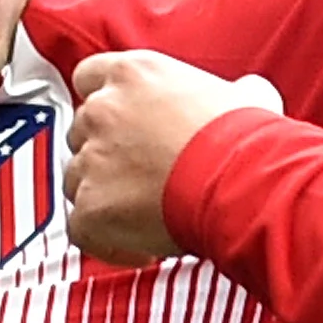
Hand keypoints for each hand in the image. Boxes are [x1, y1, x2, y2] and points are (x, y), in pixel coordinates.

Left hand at [62, 51, 278, 265]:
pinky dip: (106, 242)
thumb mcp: (245, 97)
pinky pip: (81, 228)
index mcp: (134, 75)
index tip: (121, 121)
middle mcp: (104, 110)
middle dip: (106, 154)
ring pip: (76, 179)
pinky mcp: (90, 206)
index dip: (106, 102)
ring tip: (143, 213)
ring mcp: (92, 158)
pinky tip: (141, 248)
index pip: (90, 78)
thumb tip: (247, 94)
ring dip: (103, 196)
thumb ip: (229, 91)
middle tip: (142, 174)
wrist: (240, 181)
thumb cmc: (243, 142)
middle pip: (82, 132)